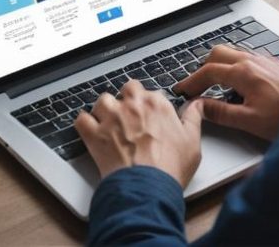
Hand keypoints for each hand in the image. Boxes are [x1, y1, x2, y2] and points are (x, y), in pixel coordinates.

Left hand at [75, 80, 202, 186]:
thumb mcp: (192, 142)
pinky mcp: (95, 133)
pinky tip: (91, 130)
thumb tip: (196, 104)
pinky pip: (82, 119)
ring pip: (102, 100)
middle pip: (126, 89)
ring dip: (105, 109)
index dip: (148, 104)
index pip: (149, 92)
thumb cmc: (171, 168)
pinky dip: (85, 124)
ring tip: (110, 123)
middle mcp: (132, 105)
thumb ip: (193, 118)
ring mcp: (111, 117)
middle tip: (130, 117)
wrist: (147, 189)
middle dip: (127, 100)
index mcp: (156, 104)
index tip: (149, 115)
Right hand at [175, 45, 278, 140]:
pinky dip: (234, 65)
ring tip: (215, 83)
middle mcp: (251, 60)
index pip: (208, 72)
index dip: (191, 81)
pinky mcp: (272, 64)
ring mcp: (262, 60)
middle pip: (217, 54)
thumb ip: (221, 113)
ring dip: (218, 65)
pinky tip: (240, 82)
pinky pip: (245, 57)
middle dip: (202, 68)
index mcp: (242, 72)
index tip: (182, 90)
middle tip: (196, 85)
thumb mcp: (250, 120)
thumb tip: (200, 107)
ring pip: (232, 52)